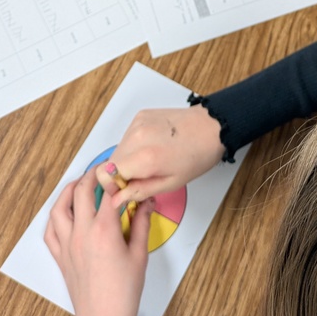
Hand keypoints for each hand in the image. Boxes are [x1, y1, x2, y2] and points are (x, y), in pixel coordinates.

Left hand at [45, 170, 154, 315]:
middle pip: (81, 193)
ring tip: (78, 184)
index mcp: (104, 231)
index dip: (117, 180)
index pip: (109, 193)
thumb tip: (146, 202)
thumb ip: (141, 223)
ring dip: (68, 191)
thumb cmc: (124, 292)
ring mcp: (67, 245)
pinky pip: (50, 231)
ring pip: (59, 209)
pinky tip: (63, 213)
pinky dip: (55, 217)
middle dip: (91, 176)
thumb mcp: (139, 254)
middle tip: (101, 170)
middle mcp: (82, 234)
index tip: (124, 174)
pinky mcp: (60, 257)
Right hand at [95, 105, 223, 208]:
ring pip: (118, 149)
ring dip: (128, 159)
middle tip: (143, 176)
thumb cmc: (197, 156)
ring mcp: (138, 123)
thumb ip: (139, 191)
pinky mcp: (141, 115)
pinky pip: (127, 136)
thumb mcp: (171, 183)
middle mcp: (137, 137)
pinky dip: (135, 145)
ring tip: (151, 160)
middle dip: (121, 173)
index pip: (105, 173)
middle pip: (110, 162)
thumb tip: (117, 200)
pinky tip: (153, 146)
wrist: (212, 127)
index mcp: (145, 158)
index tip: (126, 189)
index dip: (112, 186)